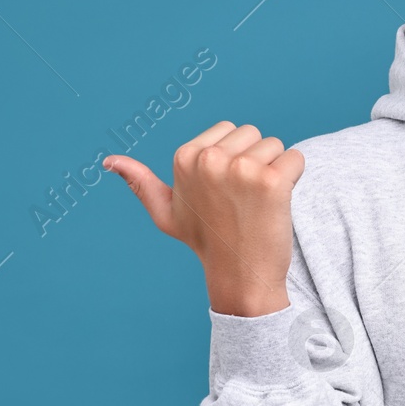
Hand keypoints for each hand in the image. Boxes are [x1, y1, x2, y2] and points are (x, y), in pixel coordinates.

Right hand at [104, 120, 304, 315]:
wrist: (240, 275)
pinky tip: (277, 204)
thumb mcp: (166, 213)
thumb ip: (140, 183)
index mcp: (185, 157)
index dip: (234, 158)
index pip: (230, 129)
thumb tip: (108, 161)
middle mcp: (210, 159)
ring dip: (275, 170)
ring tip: (258, 203)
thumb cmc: (206, 241)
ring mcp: (241, 170)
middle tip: (243, 199)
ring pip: (276, 145)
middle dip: (255, 161)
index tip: (224, 192)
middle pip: (254, 134)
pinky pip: (296, 159)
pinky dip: (294, 178)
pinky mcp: (271, 182)